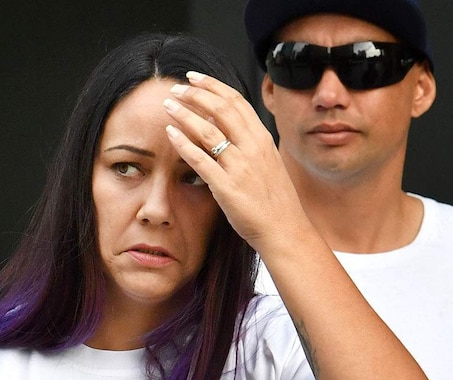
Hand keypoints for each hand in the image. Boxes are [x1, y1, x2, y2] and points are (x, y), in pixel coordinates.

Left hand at [163, 72, 310, 253]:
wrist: (284, 230)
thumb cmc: (273, 199)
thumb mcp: (266, 162)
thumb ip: (246, 142)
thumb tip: (218, 122)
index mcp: (262, 139)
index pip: (236, 101)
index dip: (212, 85)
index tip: (194, 78)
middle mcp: (252, 148)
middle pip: (220, 109)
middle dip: (195, 94)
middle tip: (175, 88)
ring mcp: (240, 167)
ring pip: (207, 130)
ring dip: (184, 114)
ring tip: (168, 106)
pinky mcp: (227, 187)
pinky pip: (200, 160)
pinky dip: (183, 143)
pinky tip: (170, 133)